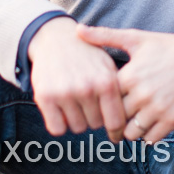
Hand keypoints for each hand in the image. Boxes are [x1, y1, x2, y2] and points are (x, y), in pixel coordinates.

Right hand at [27, 16, 126, 140]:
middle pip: (96, 125)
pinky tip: (62, 109)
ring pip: (77, 127)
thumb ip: (118, 93)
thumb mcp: (108, 66)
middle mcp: (87, 88)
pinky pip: (57, 128)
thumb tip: (128, 125)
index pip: (116, 122)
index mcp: (107, 81)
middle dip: (94, 117)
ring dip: (77, 119)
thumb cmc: (87, 55)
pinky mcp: (45, 97)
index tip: (116, 135)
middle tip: (89, 103)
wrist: (56, 38)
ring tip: (76, 102)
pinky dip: (59, 123)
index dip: (117, 132)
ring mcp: (65, 93)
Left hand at [77, 23, 173, 142]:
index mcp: (130, 76)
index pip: (104, 100)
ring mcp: (158, 109)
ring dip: (131, 128)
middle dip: (116, 117)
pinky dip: (148, 134)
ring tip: (135, 117)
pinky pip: (151, 139)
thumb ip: (104, 36)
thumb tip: (77, 30)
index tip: (107, 98)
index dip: (104, 100)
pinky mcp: (173, 119)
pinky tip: (150, 121)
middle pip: (116, 118)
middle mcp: (142, 94)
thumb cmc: (167, 46)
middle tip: (120, 112)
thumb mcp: (136, 38)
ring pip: (131, 133)